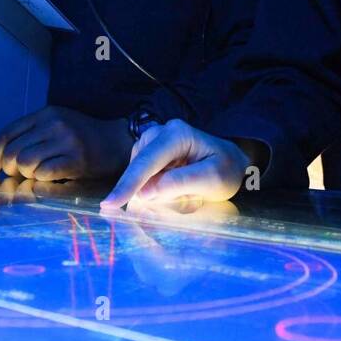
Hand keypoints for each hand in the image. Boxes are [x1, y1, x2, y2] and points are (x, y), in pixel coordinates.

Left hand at [0, 106, 133, 180]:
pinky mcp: (76, 159)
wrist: (118, 141)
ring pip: (25, 163)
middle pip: (13, 151)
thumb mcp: (57, 124)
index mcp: (46, 113)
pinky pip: (43, 173)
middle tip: (17, 174)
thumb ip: (31, 134)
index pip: (7, 133)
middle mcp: (55, 124)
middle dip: (9, 168)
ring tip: (35, 174)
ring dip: (25, 174)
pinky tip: (48, 178)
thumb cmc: (82, 137)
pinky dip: (40, 179)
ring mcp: (66, 141)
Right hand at [99, 119, 249, 208]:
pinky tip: (171, 194)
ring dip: (148, 193)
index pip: (147, 162)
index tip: (110, 204)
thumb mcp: (214, 178)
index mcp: (177, 134)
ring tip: (181, 196)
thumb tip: (147, 192)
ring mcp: (151, 143)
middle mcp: (160, 133)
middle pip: (138, 168)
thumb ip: (182, 183)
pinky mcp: (148, 155)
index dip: (128, 184)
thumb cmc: (226, 169)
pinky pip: (141, 177)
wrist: (230, 162)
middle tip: (172, 207)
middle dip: (141, 192)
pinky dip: (149, 191)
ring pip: (137, 174)